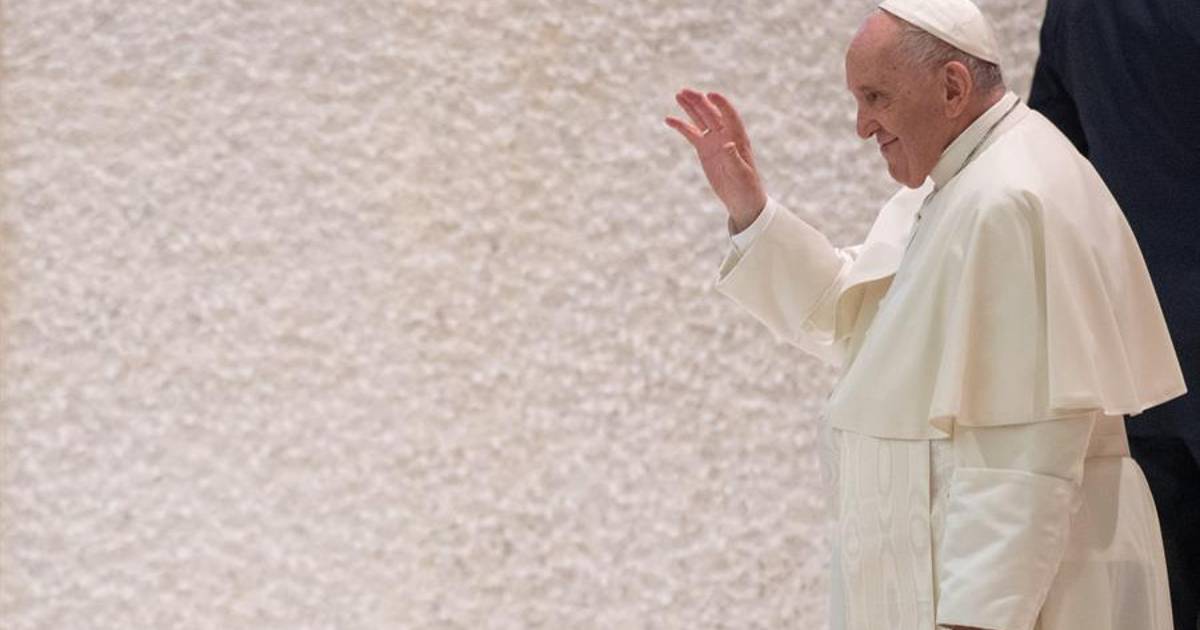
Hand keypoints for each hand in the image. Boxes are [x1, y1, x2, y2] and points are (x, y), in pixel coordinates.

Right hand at [665, 89, 767, 231]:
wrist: (741, 199)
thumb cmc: (747, 187)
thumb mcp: (741, 174)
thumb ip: (734, 158)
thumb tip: (728, 144)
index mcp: (738, 138)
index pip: (729, 116)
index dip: (721, 104)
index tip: (710, 94)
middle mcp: (726, 135)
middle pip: (711, 114)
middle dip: (699, 102)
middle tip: (685, 91)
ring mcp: (714, 141)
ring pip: (700, 119)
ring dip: (690, 107)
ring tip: (678, 95)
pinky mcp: (704, 149)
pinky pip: (691, 134)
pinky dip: (681, 126)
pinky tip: (669, 119)